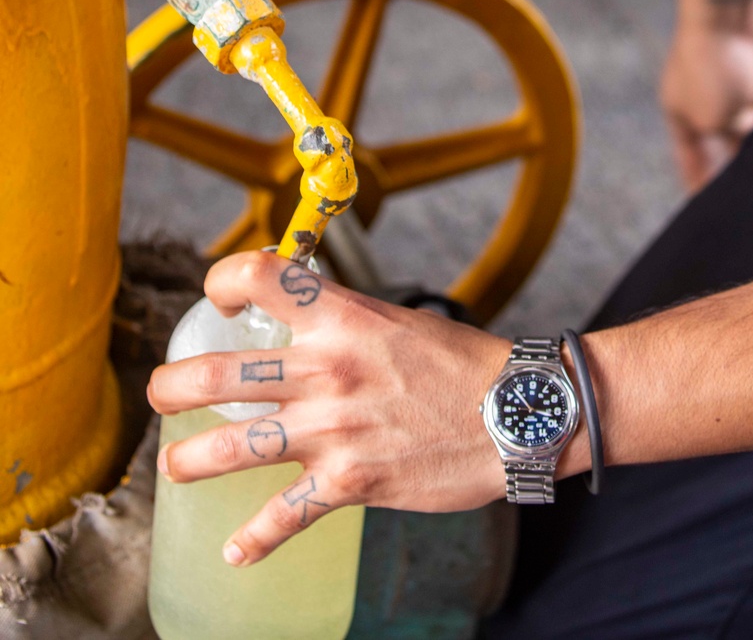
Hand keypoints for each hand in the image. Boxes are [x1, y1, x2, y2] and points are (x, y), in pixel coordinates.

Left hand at [147, 252, 521, 566]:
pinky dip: (254, 540)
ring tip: (173, 466)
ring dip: (188, 461)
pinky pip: (285, 515)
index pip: (257, 276)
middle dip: (172, 387)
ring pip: (232, 447)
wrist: (515, 412)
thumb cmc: (459, 363)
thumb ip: (339, 315)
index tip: (215, 297)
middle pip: (218, 373)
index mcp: (341, 317)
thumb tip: (297, 305)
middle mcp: (328, 369)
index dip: (221, 279)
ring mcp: (335, 428)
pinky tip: (235, 551)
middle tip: (163, 391)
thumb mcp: (394, 319)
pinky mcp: (350, 481)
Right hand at [660, 0, 752, 193]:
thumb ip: (738, 141)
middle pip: (738, 137)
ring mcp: (747, 74)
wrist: (735, 5)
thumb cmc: (713, 63)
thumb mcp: (716, 118)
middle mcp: (715, 94)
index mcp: (686, 110)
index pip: (693, 157)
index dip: (702, 185)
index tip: (716, 216)